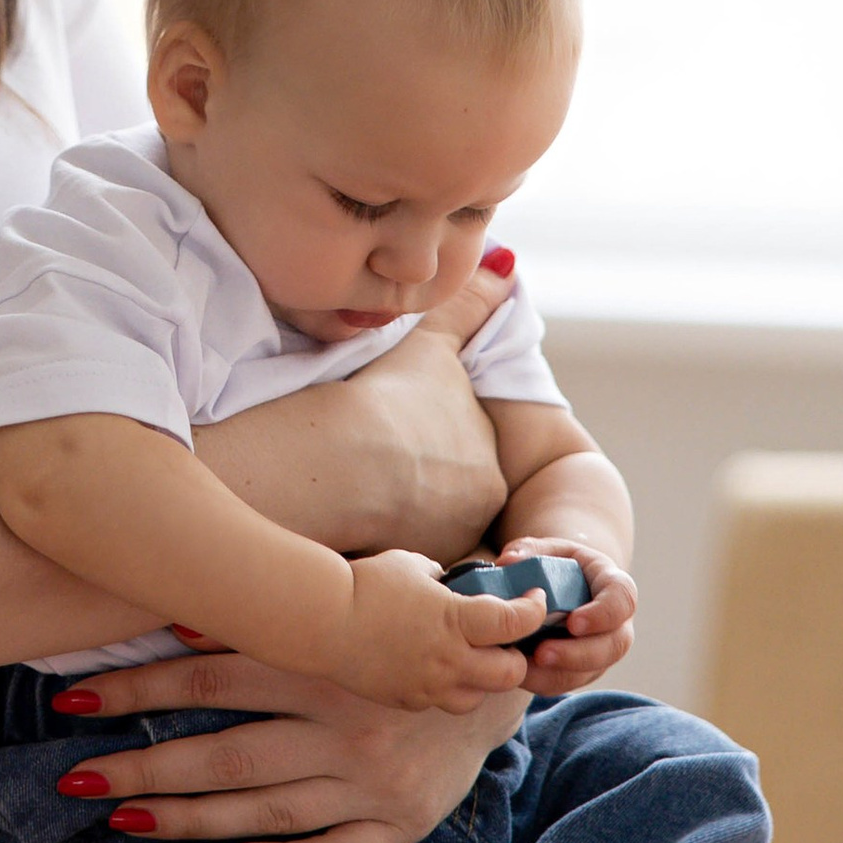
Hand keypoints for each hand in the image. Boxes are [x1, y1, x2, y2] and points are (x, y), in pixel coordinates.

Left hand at [45, 644, 527, 842]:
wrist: (505, 676)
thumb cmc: (408, 625)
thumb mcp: (355, 594)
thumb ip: (276, 608)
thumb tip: (176, 619)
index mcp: (328, 665)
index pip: (210, 679)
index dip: (137, 689)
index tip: (72, 700)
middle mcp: (346, 729)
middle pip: (224, 754)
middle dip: (142, 768)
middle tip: (75, 779)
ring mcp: (373, 786)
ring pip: (262, 811)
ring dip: (185, 818)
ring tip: (121, 819)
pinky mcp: (399, 826)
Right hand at [199, 303, 507, 568]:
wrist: (339, 463)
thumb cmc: (385, 400)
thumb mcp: (432, 342)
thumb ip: (468, 306)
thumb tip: (507, 264)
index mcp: (489, 470)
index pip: (461, 458)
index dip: (421, 441)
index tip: (388, 432)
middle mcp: (473, 520)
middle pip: (440, 498)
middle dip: (409, 482)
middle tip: (364, 460)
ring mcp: (432, 552)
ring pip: (409, 531)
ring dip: (386, 515)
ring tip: (346, 491)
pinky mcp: (390, 578)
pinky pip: (378, 559)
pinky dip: (359, 543)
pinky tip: (336, 522)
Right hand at [337, 548, 553, 711]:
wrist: (321, 620)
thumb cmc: (365, 584)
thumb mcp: (411, 565)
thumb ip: (440, 578)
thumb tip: (450, 583)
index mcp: (456, 620)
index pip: (515, 623)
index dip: (533, 611)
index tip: (533, 601)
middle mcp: (449, 659)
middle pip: (510, 673)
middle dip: (514, 656)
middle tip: (503, 641)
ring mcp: (428, 685)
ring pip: (477, 697)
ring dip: (481, 680)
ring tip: (467, 660)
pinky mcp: (406, 700)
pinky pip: (438, 702)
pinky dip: (443, 688)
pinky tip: (429, 667)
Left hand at [498, 536, 637, 691]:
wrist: (559, 586)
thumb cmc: (554, 564)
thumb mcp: (543, 549)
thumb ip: (527, 550)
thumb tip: (508, 562)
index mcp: (612, 584)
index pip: (622, 599)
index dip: (603, 615)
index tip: (573, 623)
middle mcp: (616, 622)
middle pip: (614, 645)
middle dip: (579, 654)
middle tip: (543, 653)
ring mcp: (602, 649)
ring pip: (592, 670)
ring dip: (558, 672)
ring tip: (524, 667)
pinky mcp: (582, 669)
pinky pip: (569, 682)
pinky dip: (543, 681)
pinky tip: (518, 673)